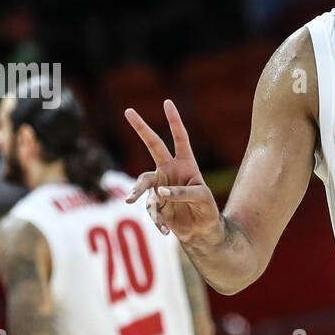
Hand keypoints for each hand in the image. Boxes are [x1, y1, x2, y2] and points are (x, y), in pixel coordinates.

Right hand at [124, 100, 221, 244]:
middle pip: (153, 145)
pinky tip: (165, 232)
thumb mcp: (202, 199)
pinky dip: (156, 221)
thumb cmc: (206, 210)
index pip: (180, 138)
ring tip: (131, 199)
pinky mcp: (154, 203)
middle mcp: (170, 170)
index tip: (167, 102)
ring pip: (143, 182)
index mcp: (187, 164)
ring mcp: (159, 185)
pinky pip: (149, 209)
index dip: (174, 121)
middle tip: (128, 110)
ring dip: (137, 191)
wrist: (201, 231)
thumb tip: (159, 193)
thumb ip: (182, 193)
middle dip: (141, 128)